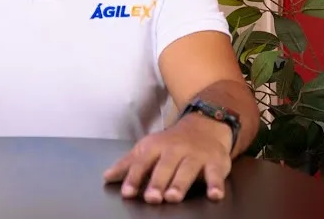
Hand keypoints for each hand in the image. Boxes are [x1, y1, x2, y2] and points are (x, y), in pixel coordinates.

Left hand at [103, 115, 232, 202]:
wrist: (206, 125)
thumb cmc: (173, 143)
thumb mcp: (149, 148)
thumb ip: (129, 164)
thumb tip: (107, 177)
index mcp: (156, 147)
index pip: (142, 163)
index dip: (134, 178)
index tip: (127, 192)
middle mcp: (175, 150)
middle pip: (165, 167)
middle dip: (157, 182)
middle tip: (151, 197)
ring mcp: (196, 155)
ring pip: (187, 170)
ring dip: (180, 184)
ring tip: (173, 197)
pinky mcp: (215, 162)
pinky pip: (215, 174)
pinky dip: (216, 184)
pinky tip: (214, 195)